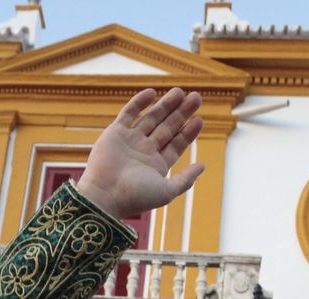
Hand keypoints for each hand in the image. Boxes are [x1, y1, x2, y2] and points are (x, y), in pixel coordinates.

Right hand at [75, 87, 204, 220]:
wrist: (105, 195)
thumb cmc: (136, 197)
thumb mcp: (167, 191)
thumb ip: (185, 179)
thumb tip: (203, 166)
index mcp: (156, 165)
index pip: (176, 144)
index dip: (188, 132)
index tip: (199, 120)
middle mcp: (144, 151)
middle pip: (167, 127)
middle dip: (181, 113)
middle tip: (196, 97)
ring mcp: (130, 141)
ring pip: (151, 117)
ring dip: (165, 104)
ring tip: (180, 92)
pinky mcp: (115, 133)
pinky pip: (128, 113)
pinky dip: (139, 102)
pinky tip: (152, 93)